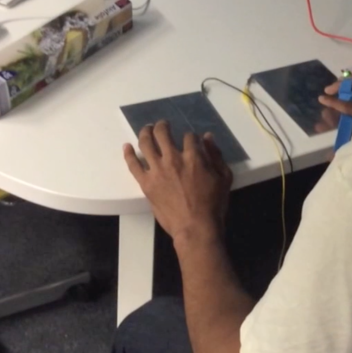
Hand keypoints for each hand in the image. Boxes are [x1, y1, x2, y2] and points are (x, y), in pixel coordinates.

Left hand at [123, 121, 233, 242]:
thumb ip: (216, 155)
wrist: (195, 228)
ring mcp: (157, 170)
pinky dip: (128, 154)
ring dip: (145, 132)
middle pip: (163, 133)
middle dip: (163, 126)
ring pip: (145, 143)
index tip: (190, 140)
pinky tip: (126, 146)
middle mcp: (173, 158)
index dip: (190, 136)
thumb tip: (207, 137)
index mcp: (193, 156)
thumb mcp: (224, 177)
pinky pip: (133, 165)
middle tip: (163, 125)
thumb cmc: (213, 204)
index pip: (189, 136)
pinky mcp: (146, 183)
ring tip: (147, 129)